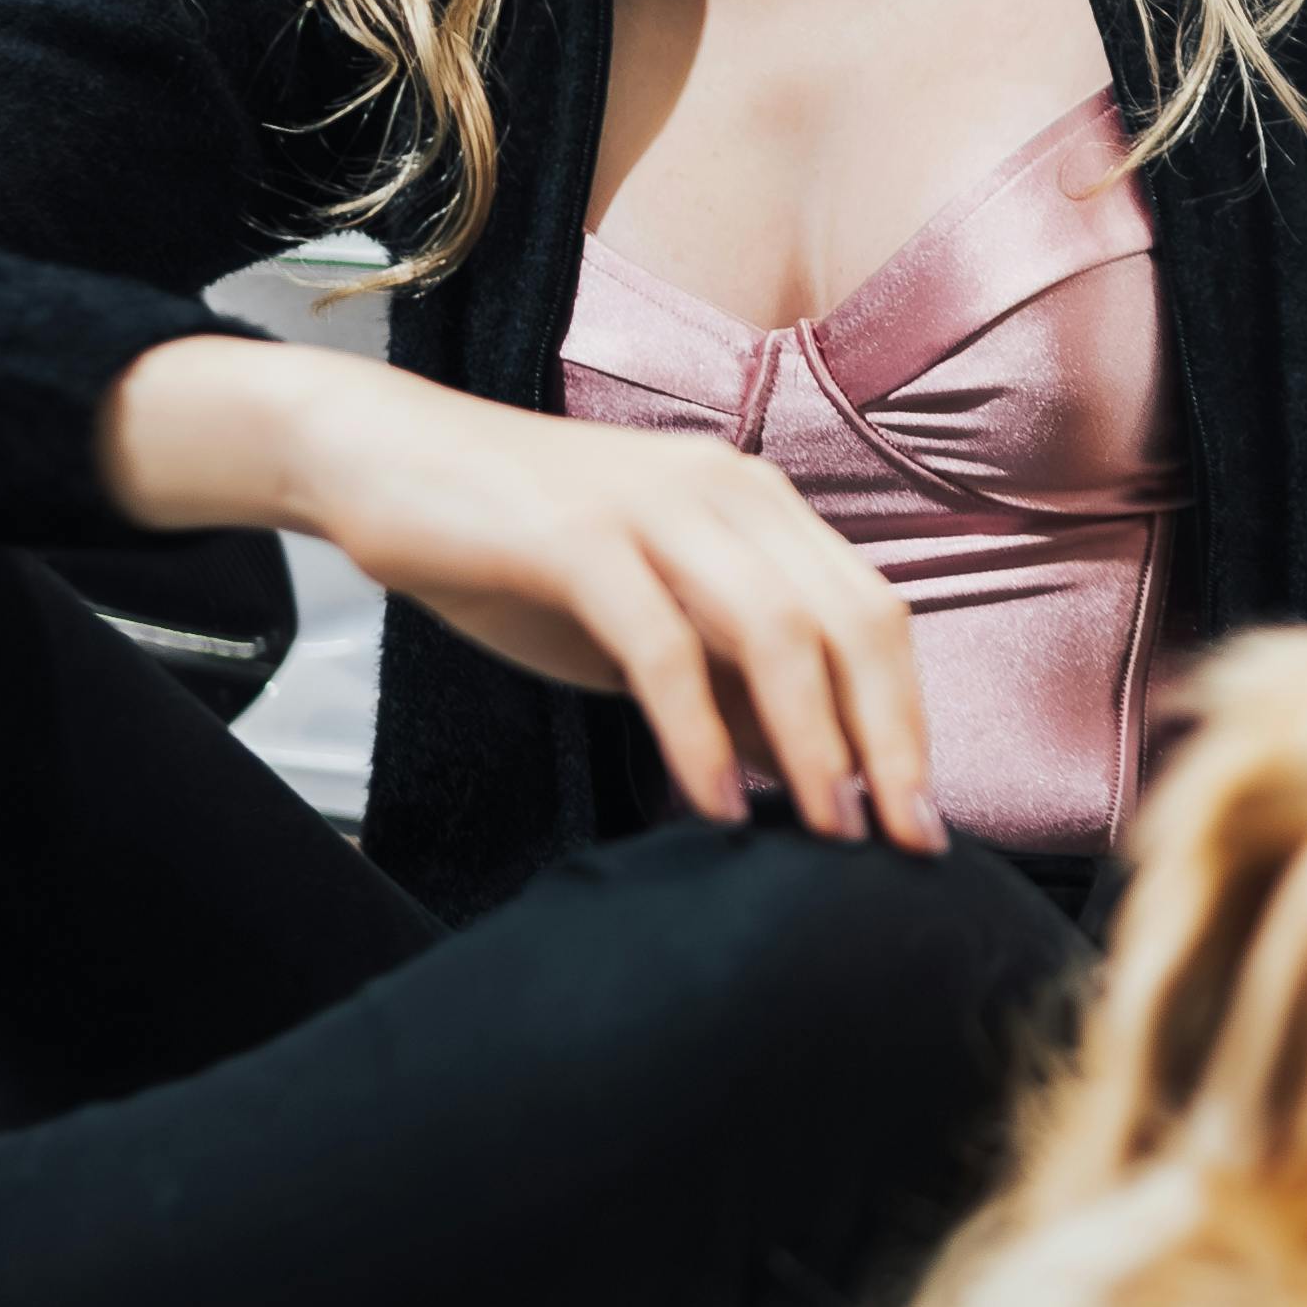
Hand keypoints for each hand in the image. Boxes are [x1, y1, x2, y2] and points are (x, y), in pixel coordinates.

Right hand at [99, 338, 944, 851]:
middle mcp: (728, 491)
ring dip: (815, 744)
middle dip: (889, 743)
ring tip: (829, 833)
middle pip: (854, 623)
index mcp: (759, 506)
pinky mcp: (579, 534)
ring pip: (778, 631)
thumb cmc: (520, 548)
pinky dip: (698, 733)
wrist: (383, 461)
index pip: (875, 614)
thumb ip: (731, 679)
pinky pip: (664, 644)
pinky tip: (715, 803)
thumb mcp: (649, 619)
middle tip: (901, 845)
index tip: (923, 819)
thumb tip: (815, 770)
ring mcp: (655, 506)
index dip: (909, 720)